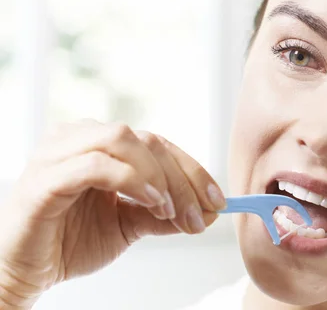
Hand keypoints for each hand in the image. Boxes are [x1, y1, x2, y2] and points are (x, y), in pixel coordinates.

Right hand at [0, 120, 225, 307]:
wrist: (24, 272)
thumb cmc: (71, 241)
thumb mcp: (130, 224)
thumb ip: (164, 213)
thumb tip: (208, 211)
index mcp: (100, 144)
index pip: (158, 144)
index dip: (192, 169)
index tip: (218, 200)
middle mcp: (79, 138)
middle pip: (147, 140)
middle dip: (181, 178)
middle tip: (199, 214)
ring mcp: (58, 153)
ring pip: (123, 141)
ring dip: (158, 176)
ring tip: (170, 210)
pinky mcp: (43, 179)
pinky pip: (94, 165)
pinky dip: (129, 179)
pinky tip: (149, 202)